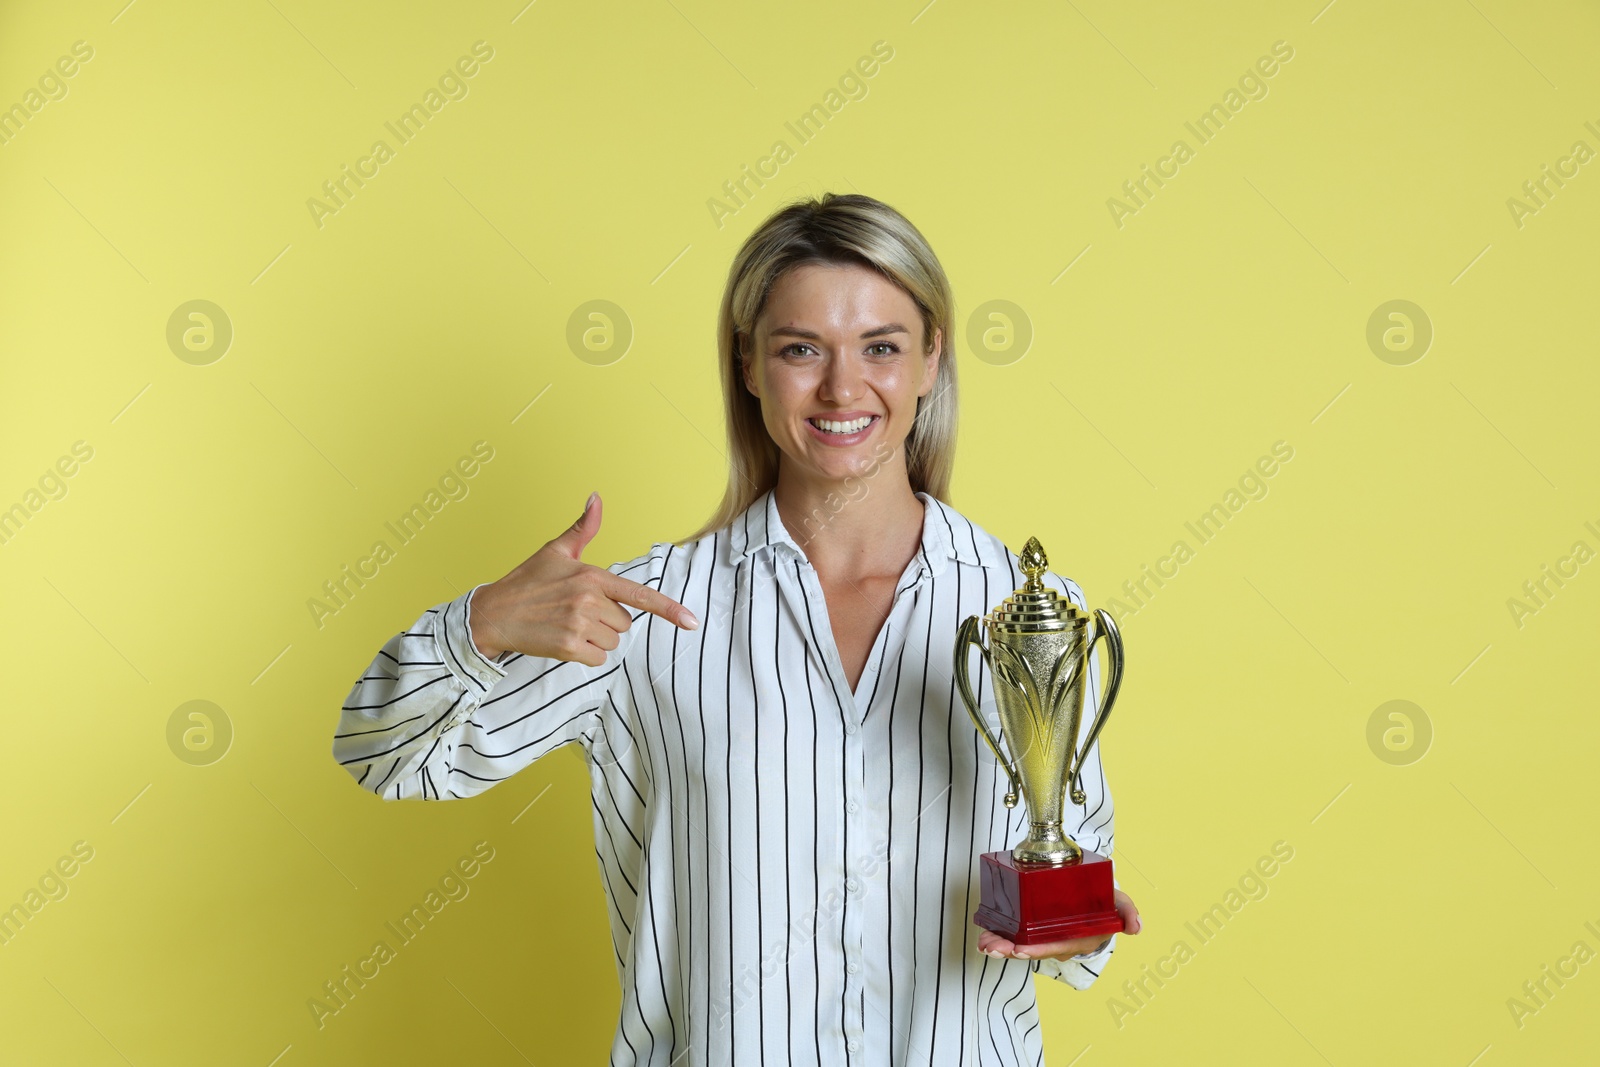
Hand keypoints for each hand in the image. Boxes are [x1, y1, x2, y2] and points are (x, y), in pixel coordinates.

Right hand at [468, 491, 697, 665]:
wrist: (493, 614)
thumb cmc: (526, 582)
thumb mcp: (555, 551)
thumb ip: (582, 528)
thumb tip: (596, 497)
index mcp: (592, 576)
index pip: (638, 594)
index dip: (669, 609)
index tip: (692, 622)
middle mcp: (588, 600)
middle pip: (624, 623)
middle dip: (606, 621)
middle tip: (575, 611)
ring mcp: (578, 624)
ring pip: (612, 642)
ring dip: (596, 639)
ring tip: (567, 625)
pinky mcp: (568, 647)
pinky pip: (597, 659)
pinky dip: (585, 655)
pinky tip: (563, 641)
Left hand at [977, 888, 1140, 962]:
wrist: (1095, 901)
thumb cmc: (1104, 904)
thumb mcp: (1117, 903)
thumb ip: (1126, 912)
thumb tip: (1136, 927)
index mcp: (1077, 940)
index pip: (1055, 947)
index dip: (1037, 950)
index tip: (1019, 949)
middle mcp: (1058, 944)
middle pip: (1032, 950)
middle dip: (1009, 950)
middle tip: (990, 947)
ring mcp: (1044, 938)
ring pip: (1019, 946)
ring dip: (999, 945)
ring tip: (983, 943)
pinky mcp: (1033, 930)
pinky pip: (1015, 936)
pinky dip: (1000, 936)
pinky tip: (984, 935)